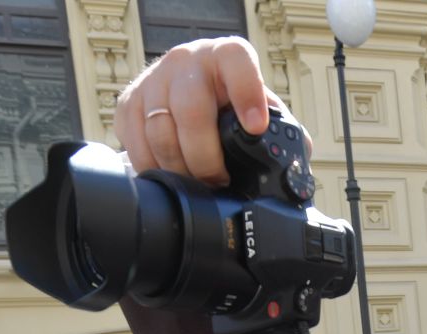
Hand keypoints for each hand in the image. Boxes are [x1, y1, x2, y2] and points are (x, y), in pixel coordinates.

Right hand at [114, 37, 287, 184]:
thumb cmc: (226, 98)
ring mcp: (154, 80)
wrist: (185, 85)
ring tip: (196, 183)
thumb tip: (297, 165)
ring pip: (159, 132)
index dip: (247, 95)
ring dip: (179, 169)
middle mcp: (188, 61)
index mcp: (227, 57)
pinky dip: (152, 167)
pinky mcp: (129, 101)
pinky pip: (135, 142)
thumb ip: (277, 127)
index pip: (237, 64)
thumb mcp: (256, 104)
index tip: (255, 126)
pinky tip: (170, 176)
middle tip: (218, 179)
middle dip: (205, 157)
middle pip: (191, 111)